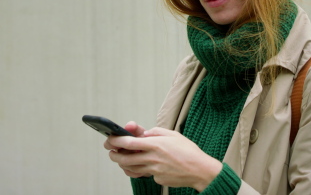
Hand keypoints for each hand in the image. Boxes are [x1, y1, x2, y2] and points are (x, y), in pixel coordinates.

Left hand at [107, 127, 222, 191]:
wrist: (200, 170)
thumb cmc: (189, 151)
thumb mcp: (173, 134)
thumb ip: (157, 131)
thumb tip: (145, 133)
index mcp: (156, 144)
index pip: (129, 142)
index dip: (116, 140)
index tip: (110, 138)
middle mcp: (153, 158)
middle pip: (125, 158)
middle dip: (114, 155)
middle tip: (111, 152)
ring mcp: (154, 170)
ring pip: (131, 168)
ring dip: (123, 163)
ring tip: (121, 158)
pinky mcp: (157, 179)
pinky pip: (144, 174)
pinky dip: (140, 169)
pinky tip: (141, 165)